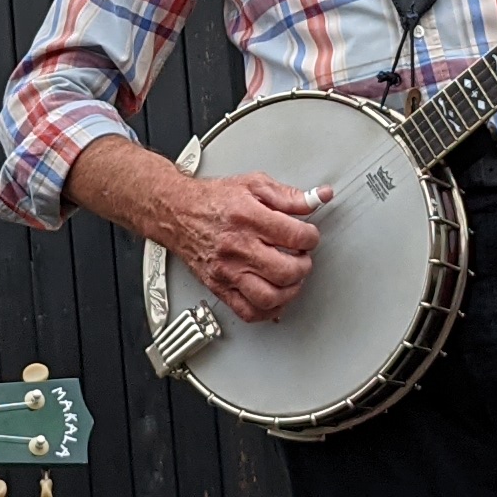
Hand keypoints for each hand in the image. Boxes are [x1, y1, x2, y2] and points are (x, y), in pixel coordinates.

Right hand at [168, 170, 325, 323]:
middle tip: (301, 258)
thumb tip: (319, 197)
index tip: (308, 236)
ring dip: (290, 291)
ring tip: (290, 278)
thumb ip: (290, 196)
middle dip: (303, 266)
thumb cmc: (214, 199)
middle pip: (286, 271)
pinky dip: (268, 311)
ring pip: (269, 297)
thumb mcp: (255, 185)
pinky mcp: (219, 287)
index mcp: (248, 218)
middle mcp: (237, 247)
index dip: (311, 237)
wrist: (177, 212)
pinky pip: (248, 312)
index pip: (295, 236)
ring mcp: (227, 271)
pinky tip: (274, 297)